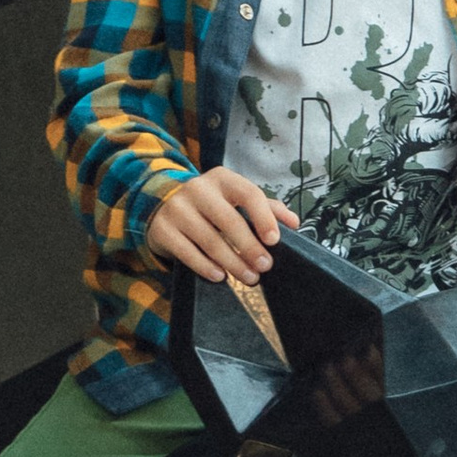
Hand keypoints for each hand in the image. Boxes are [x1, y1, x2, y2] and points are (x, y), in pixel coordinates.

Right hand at [152, 169, 298, 283]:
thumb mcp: (235, 199)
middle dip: (250, 247)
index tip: (274, 240)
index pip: (248, 193)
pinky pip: (187, 252)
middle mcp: (198, 189)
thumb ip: (266, 208)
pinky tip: (220, 276)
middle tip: (265, 266)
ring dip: (232, 262)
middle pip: (229, 220)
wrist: (162, 206)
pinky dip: (205, 266)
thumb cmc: (210, 206)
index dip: (264, 217)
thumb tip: (294, 223)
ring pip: (210, 239)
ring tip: (249, 278)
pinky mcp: (163, 229)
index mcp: (222, 179)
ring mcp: (177, 208)